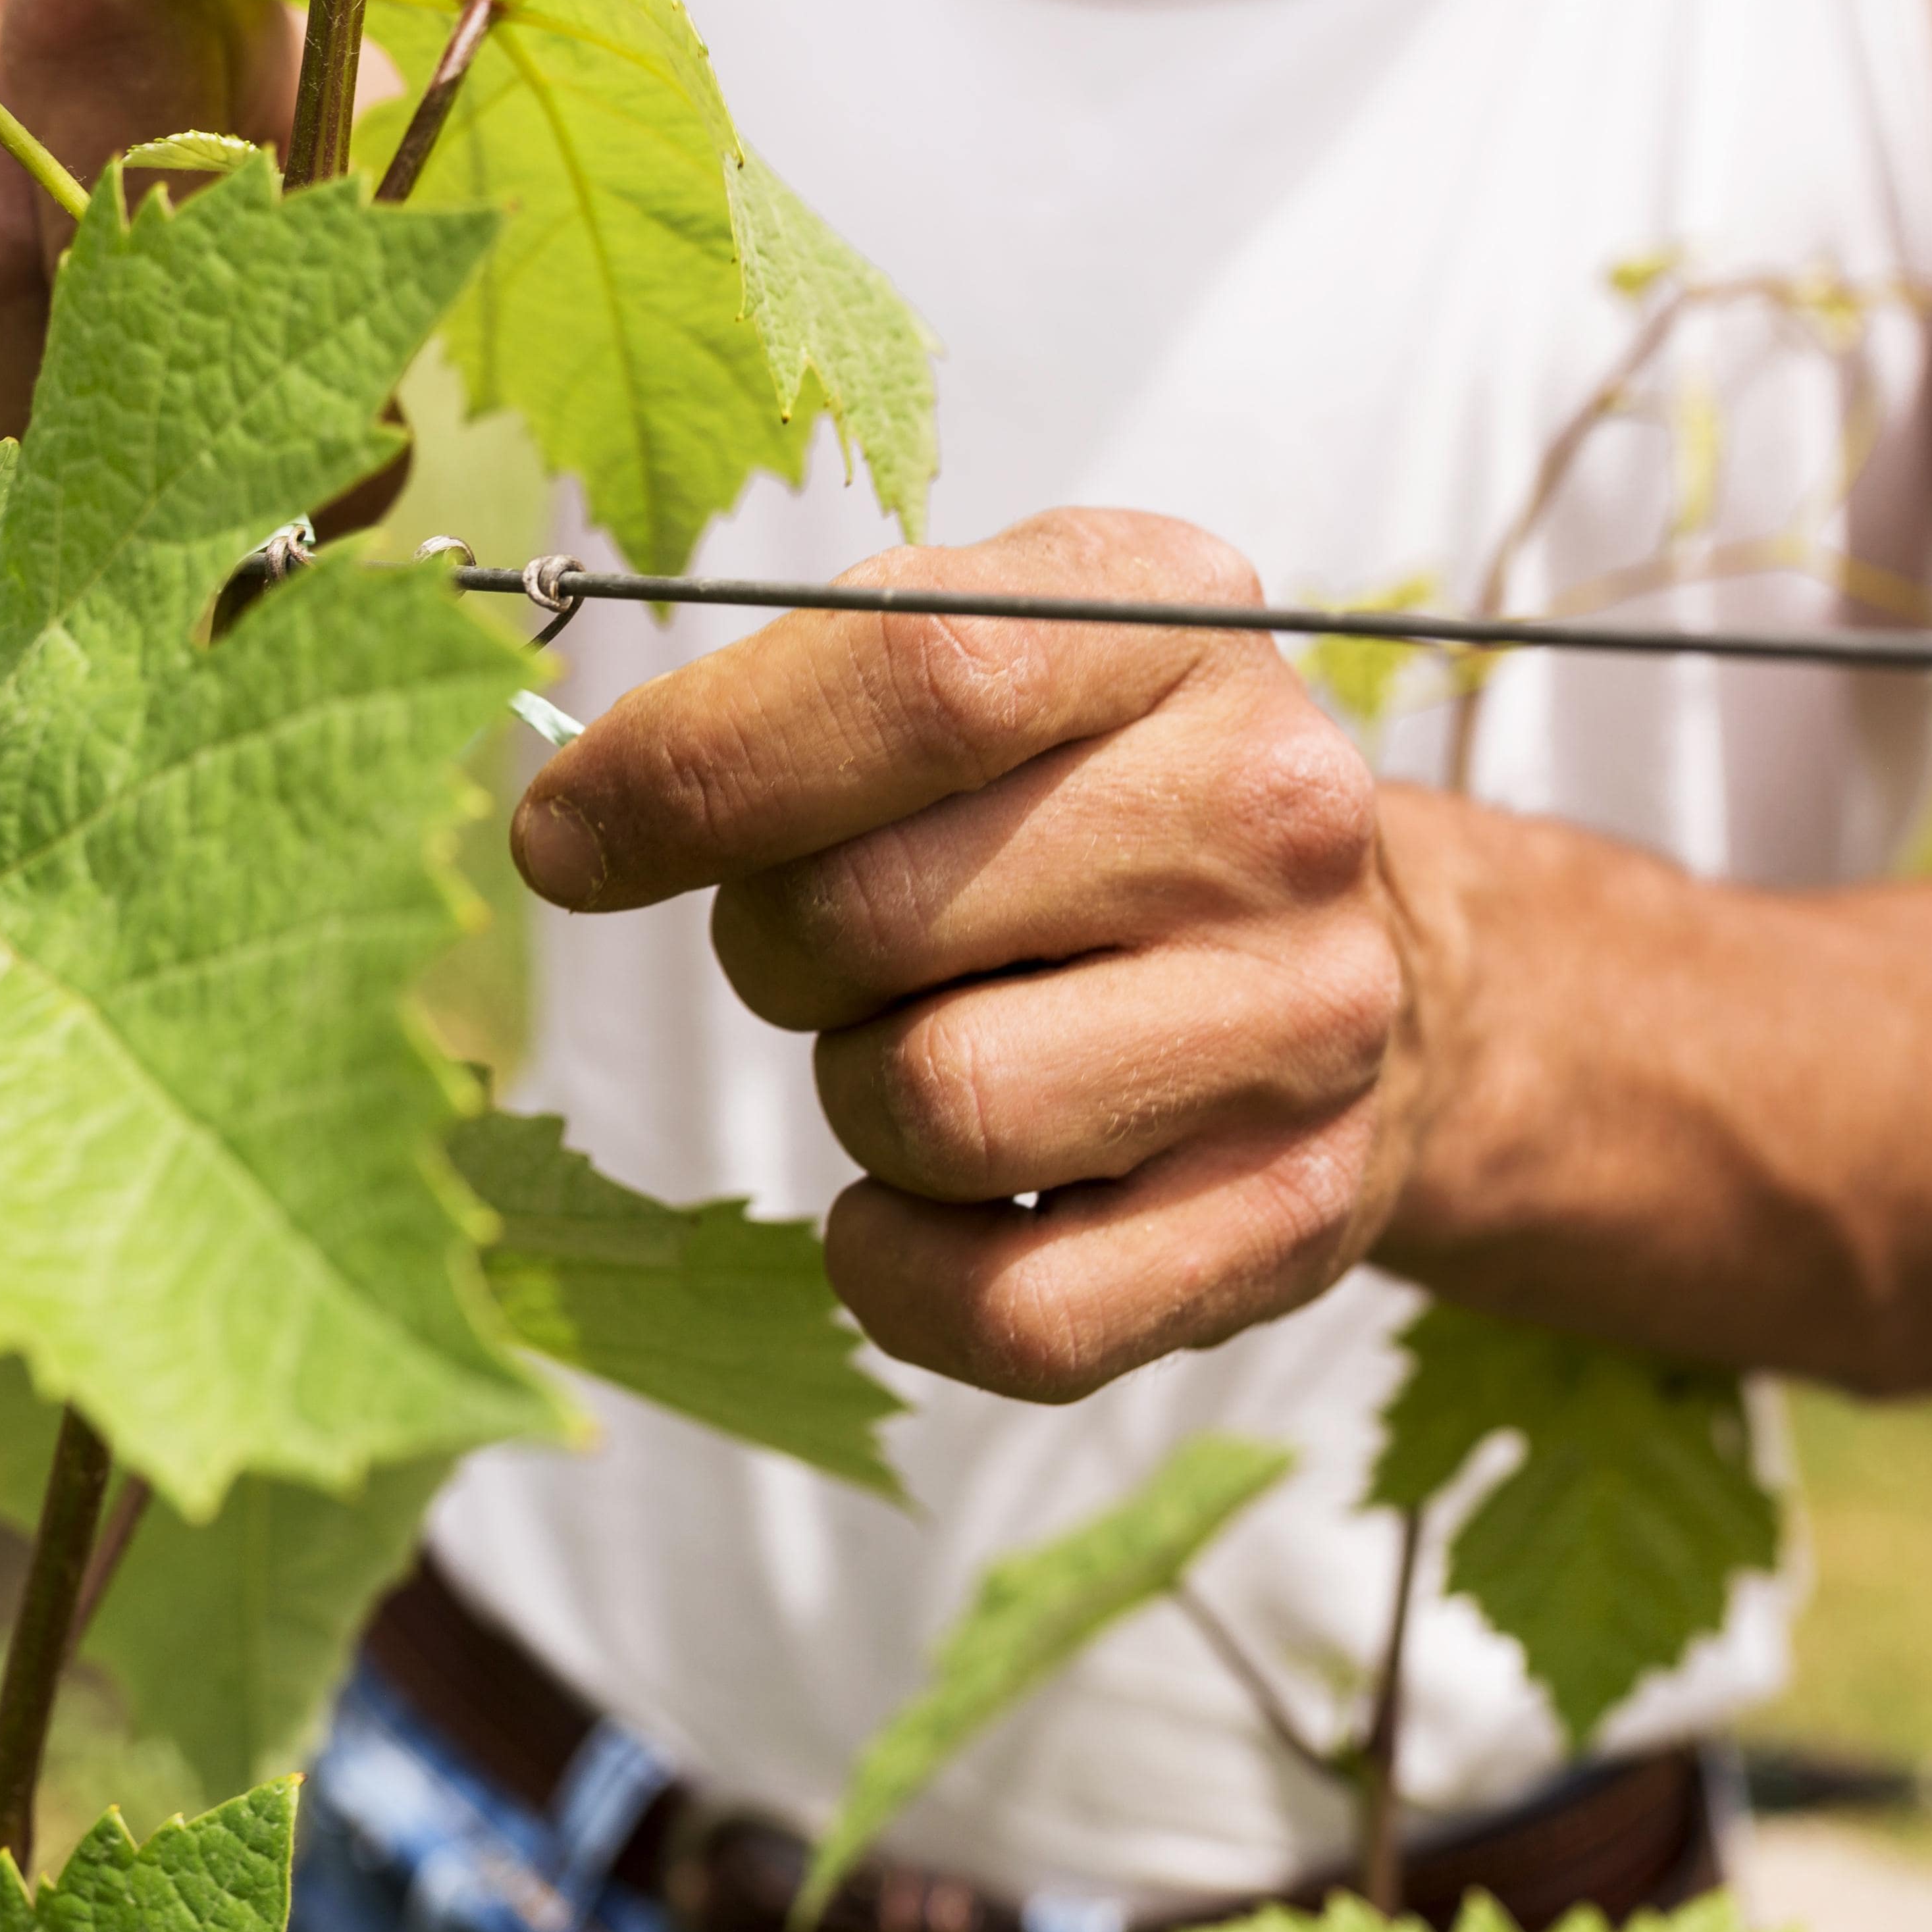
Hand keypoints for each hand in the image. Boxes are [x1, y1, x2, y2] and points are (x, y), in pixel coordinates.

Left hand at [510, 510, 1432, 1399]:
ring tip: (932, 1044)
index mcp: (1169, 619)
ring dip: (858, 1096)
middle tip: (833, 947)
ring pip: (932, 1110)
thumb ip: (794, 695)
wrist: (1368, 967)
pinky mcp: (1291, 1218)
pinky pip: (1010, 1312)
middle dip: (776, 949)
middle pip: (870, 913)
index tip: (563, 838)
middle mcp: (1272, 810)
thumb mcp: (985, 659)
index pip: (911, 675)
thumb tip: (574, 825)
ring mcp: (1299, 1025)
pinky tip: (932, 1203)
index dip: (691, 771)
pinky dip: (906, 1273)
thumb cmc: (1093, 800)